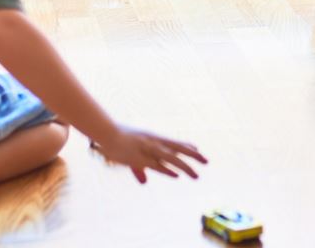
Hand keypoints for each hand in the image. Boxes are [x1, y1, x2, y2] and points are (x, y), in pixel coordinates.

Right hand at [91, 125, 207, 183]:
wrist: (106, 132)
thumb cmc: (118, 139)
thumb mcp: (131, 155)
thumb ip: (140, 170)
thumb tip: (144, 182)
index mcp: (153, 137)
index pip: (174, 142)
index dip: (186, 146)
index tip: (198, 149)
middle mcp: (154, 142)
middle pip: (178, 149)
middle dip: (193, 155)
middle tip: (207, 161)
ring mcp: (148, 149)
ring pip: (171, 158)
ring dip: (185, 167)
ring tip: (196, 175)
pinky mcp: (140, 158)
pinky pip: (156, 165)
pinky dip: (167, 170)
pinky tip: (176, 175)